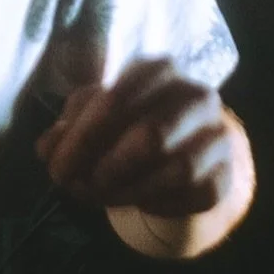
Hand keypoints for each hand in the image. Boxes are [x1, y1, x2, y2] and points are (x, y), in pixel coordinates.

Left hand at [35, 56, 237, 222]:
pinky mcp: (225, 175)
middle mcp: (195, 96)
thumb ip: (67, 130)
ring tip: (100, 195)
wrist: (183, 149)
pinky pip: (192, 196)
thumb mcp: (91, 118)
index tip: (56, 167)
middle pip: (151, 135)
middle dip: (106, 167)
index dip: (82, 138)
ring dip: (129, 190)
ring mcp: (218, 135)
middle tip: (76, 187)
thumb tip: (47, 148)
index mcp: (156, 71)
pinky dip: (158, 203)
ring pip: (176, 169)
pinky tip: (139, 201)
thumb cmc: (127, 125)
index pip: (117, 99)